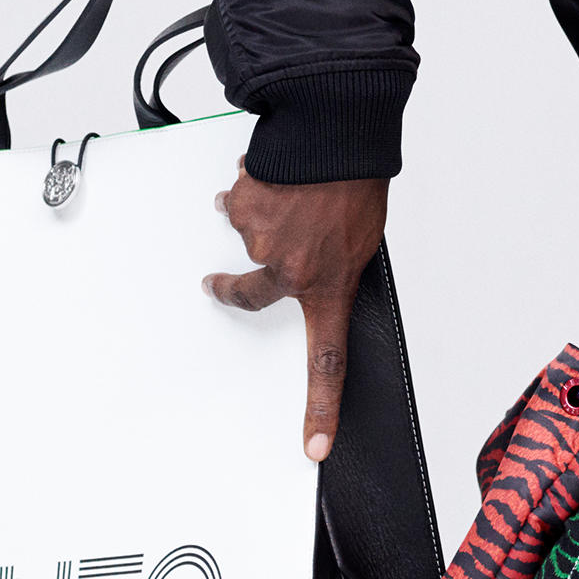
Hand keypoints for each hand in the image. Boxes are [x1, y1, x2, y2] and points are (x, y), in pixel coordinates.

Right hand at [204, 163, 391, 460]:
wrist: (333, 131)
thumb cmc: (355, 182)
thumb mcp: (362, 239)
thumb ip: (333, 264)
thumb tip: (308, 268)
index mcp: (329, 286)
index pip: (326, 364)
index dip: (320, 410)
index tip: (314, 447)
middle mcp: (291, 273)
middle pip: (251, 294)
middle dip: (230, 287)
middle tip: (216, 284)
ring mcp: (261, 244)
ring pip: (250, 238)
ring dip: (264, 217)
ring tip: (291, 190)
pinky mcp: (240, 211)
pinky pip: (239, 204)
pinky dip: (251, 190)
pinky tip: (272, 173)